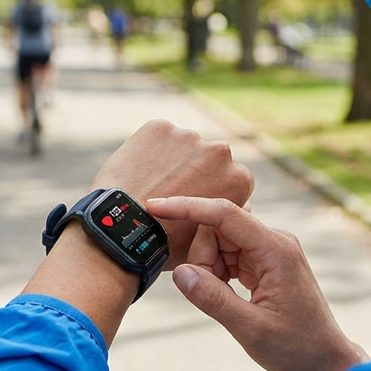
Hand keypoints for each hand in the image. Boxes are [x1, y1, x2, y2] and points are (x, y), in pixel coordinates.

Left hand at [91, 120, 253, 267]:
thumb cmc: (167, 243)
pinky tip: (137, 173)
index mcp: (239, 178)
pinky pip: (155, 137)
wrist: (125, 229)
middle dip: (194, 170)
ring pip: (181, 146)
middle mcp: (220, 152)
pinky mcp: (159, 127)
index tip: (193, 200)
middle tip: (170, 192)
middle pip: (208, 158)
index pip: (230, 177)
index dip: (211, 189)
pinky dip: (147, 149)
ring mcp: (189, 136)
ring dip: (171, 159)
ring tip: (150, 185)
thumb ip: (227, 215)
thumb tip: (245, 202)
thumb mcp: (208, 237)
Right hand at [146, 196, 366, 370]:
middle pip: (218, 229)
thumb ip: (213, 299)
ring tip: (226, 302)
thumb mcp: (250, 329)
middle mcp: (274, 241)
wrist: (324, 359)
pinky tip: (229, 296)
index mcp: (275, 250)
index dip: (187, 207)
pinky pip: (229, 254)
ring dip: (210, 269)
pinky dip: (219, 274)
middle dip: (203, 258)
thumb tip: (181, 273)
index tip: (155, 206)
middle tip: (210, 294)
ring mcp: (270, 250)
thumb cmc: (296, 347)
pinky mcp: (265, 261)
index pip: (224, 214)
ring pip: (219, 242)